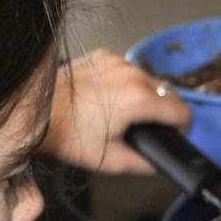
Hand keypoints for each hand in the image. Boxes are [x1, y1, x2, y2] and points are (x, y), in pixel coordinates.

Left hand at [45, 48, 191, 174]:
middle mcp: (132, 74)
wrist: (38, 114)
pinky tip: (110, 97)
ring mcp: (117, 61)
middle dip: (163, 112)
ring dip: (146, 95)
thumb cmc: (69, 136)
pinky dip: (126, 82)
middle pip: (168, 93)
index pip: (182, 111)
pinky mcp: (104, 55)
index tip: (174, 134)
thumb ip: (145, 164)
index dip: (182, 128)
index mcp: (139, 99)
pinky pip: (128, 69)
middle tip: (144, 129)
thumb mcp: (112, 161)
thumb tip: (160, 164)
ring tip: (126, 113)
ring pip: (149, 79)